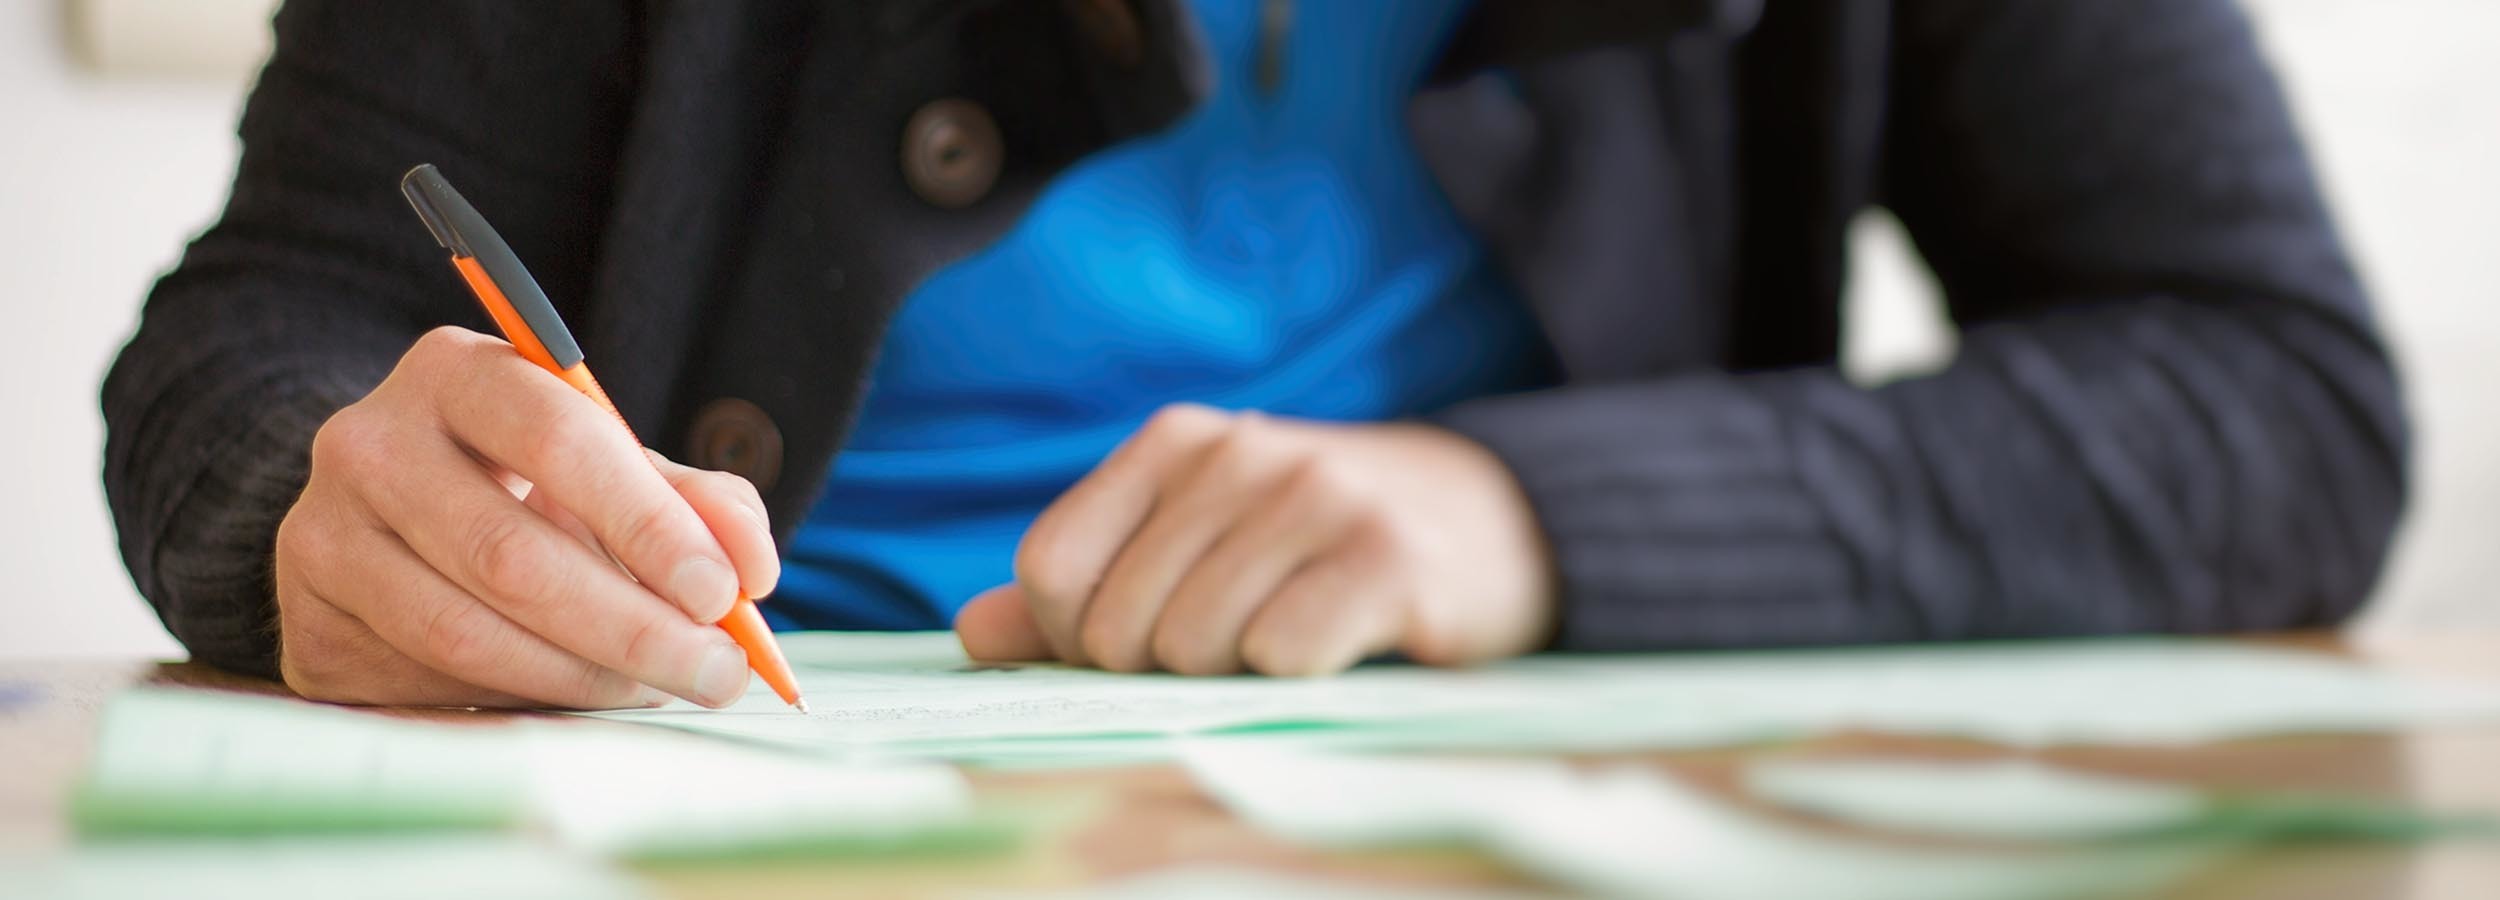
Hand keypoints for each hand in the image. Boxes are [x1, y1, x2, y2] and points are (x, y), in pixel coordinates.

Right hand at [273, 327, 780, 708]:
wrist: (391, 524)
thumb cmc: (526, 487)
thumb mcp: (613, 470)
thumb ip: (696, 503)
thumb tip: (752, 570)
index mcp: (458, 373)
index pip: (560, 439)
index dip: (647, 522)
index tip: (723, 592)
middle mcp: (370, 441)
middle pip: (512, 552)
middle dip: (634, 625)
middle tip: (718, 673)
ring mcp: (323, 532)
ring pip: (469, 629)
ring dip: (586, 676)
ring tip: (662, 688)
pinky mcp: (310, 622)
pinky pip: (430, 679)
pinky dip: (524, 698)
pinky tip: (582, 698)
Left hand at [954, 404, 1555, 675]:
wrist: (1498, 522)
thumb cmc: (1323, 546)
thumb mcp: (1202, 541)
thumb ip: (1089, 585)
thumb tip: (974, 636)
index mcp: (1176, 441)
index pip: (1053, 571)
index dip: (1079, 642)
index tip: (1150, 645)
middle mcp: (1240, 454)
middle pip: (1119, 629)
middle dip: (1165, 672)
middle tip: (1240, 648)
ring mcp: (1315, 499)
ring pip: (1195, 650)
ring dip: (1236, 680)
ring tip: (1294, 638)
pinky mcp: (1385, 557)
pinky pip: (1282, 659)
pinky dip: (1301, 679)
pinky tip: (1344, 644)